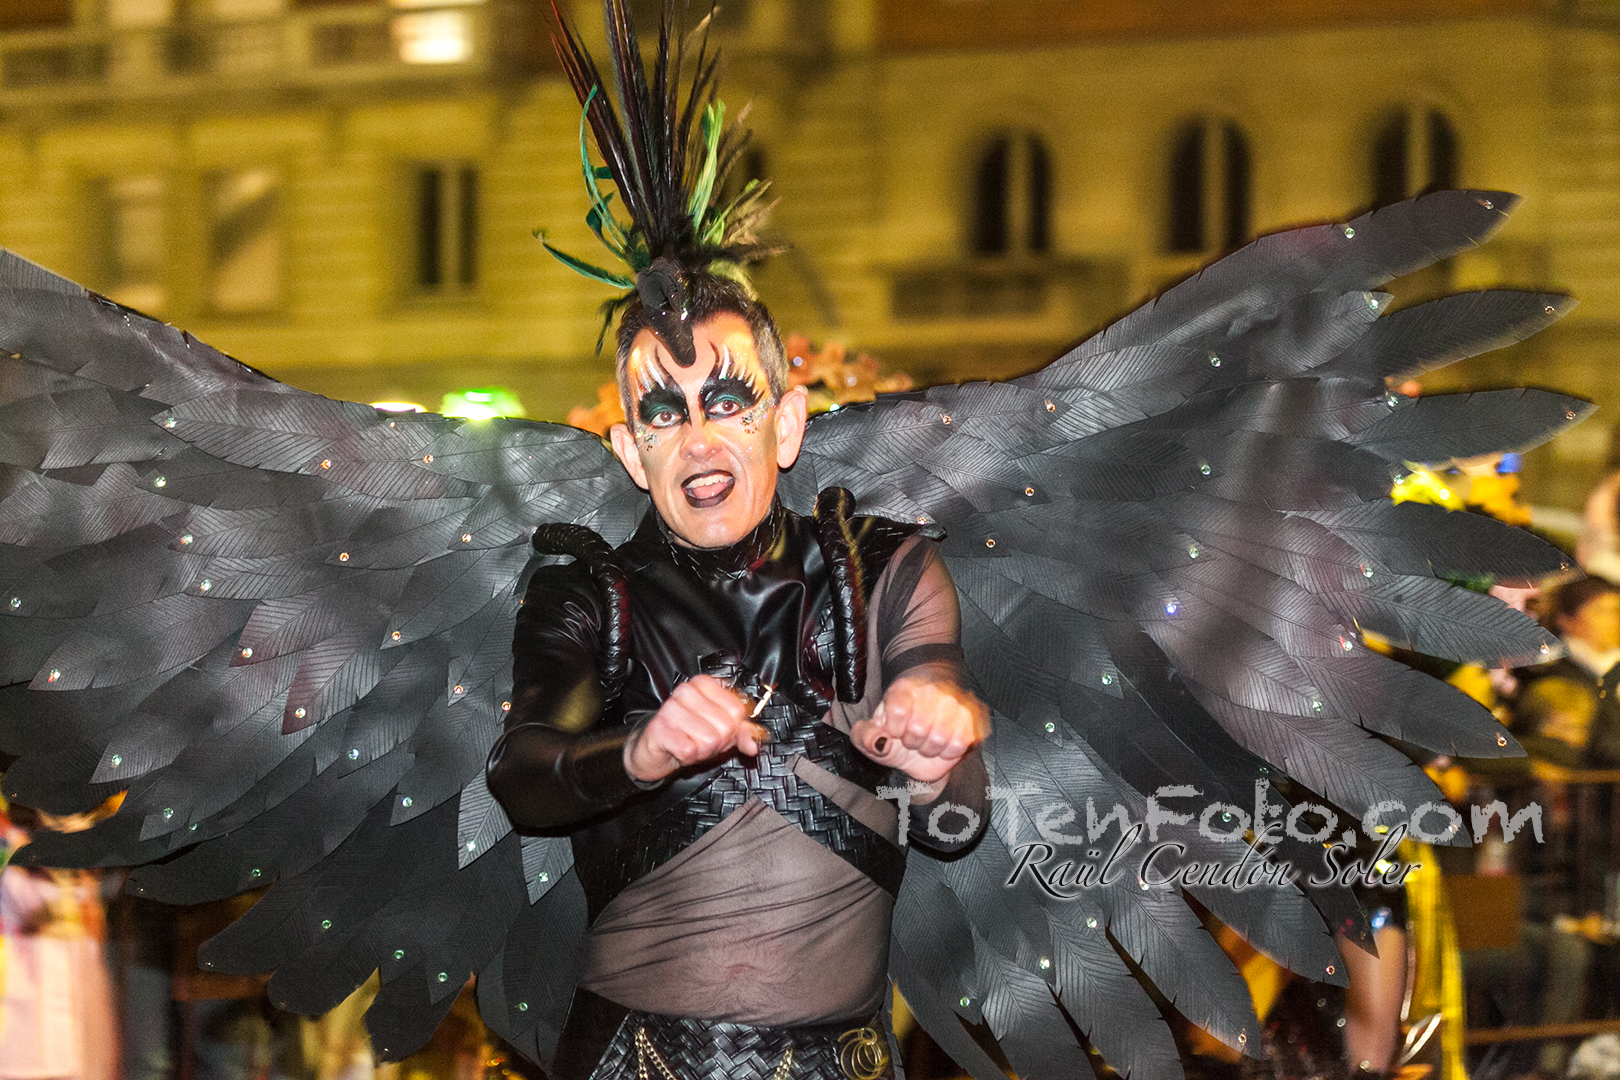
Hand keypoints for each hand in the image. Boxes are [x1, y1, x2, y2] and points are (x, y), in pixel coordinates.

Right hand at [623, 674, 769, 782]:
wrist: (654, 748)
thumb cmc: (687, 734)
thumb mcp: (719, 731)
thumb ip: (741, 733)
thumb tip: (753, 745)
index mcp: (704, 684)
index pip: (737, 710)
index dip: (732, 729)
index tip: (717, 729)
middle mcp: (686, 691)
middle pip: (725, 727)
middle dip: (717, 742)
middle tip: (700, 740)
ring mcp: (671, 708)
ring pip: (709, 740)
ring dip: (701, 751)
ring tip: (689, 743)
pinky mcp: (659, 728)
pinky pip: (689, 750)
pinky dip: (687, 757)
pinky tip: (678, 749)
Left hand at [850, 675, 987, 784]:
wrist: (920, 748)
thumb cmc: (895, 738)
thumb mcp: (871, 738)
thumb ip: (864, 737)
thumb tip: (878, 739)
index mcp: (903, 688)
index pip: (898, 708)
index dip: (894, 729)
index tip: (894, 732)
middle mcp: (930, 690)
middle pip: (918, 727)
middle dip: (911, 743)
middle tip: (911, 740)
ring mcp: (953, 703)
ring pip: (940, 737)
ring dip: (929, 749)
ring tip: (926, 742)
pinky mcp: (971, 719)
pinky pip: (960, 743)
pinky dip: (947, 753)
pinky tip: (942, 746)